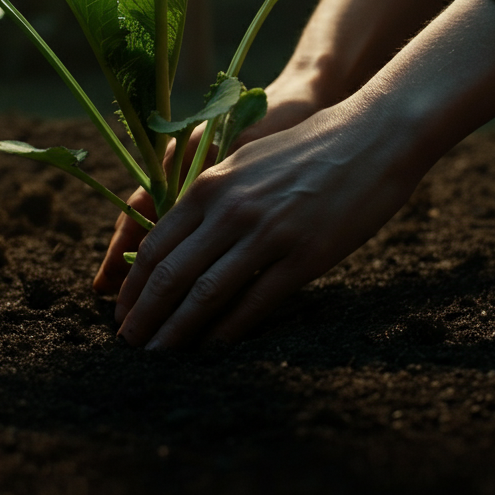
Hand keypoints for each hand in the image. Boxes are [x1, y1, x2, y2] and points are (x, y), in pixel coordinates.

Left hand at [109, 0, 494, 347]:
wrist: (372, 137)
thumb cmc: (309, 147)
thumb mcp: (247, 161)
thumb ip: (213, 197)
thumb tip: (181, 238)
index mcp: (212, 184)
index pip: (155, 245)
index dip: (133, 285)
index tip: (122, 312)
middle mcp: (231, 209)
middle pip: (171, 274)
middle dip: (144, 316)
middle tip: (128, 344)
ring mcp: (267, 234)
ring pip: (206, 294)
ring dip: (177, 331)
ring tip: (159, 357)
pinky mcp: (303, 256)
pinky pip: (255, 303)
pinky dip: (228, 331)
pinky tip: (214, 348)